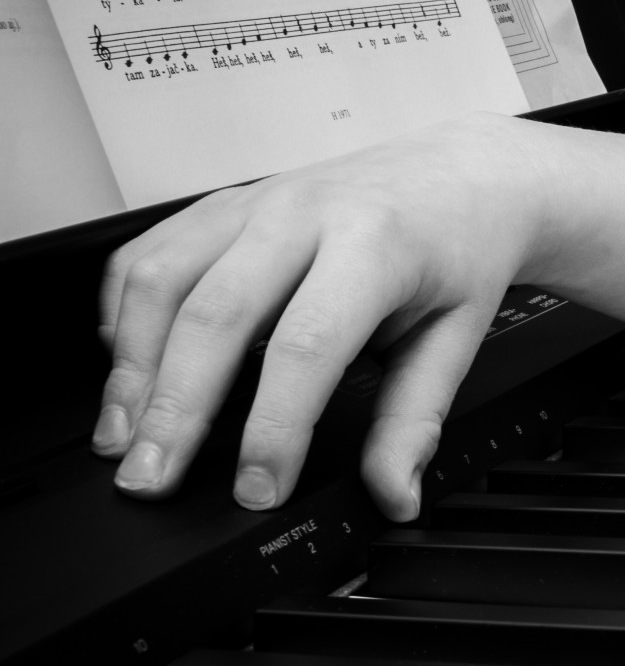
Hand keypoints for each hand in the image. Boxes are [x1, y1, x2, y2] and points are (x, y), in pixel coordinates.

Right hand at [94, 111, 547, 520]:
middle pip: (214, 314)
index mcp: (375, 245)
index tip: (258, 489)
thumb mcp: (458, 334)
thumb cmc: (459, 246)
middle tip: (152, 479)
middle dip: (174, 408)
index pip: (306, 346)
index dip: (273, 427)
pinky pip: (150, 252)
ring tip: (122, 437)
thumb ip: (416, 418)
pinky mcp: (223, 203)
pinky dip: (124, 313)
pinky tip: (126, 367)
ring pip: (162, 278)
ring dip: (131, 365)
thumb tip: (393, 493)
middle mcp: (303, 214)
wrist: (462, 172)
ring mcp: (255, 202)